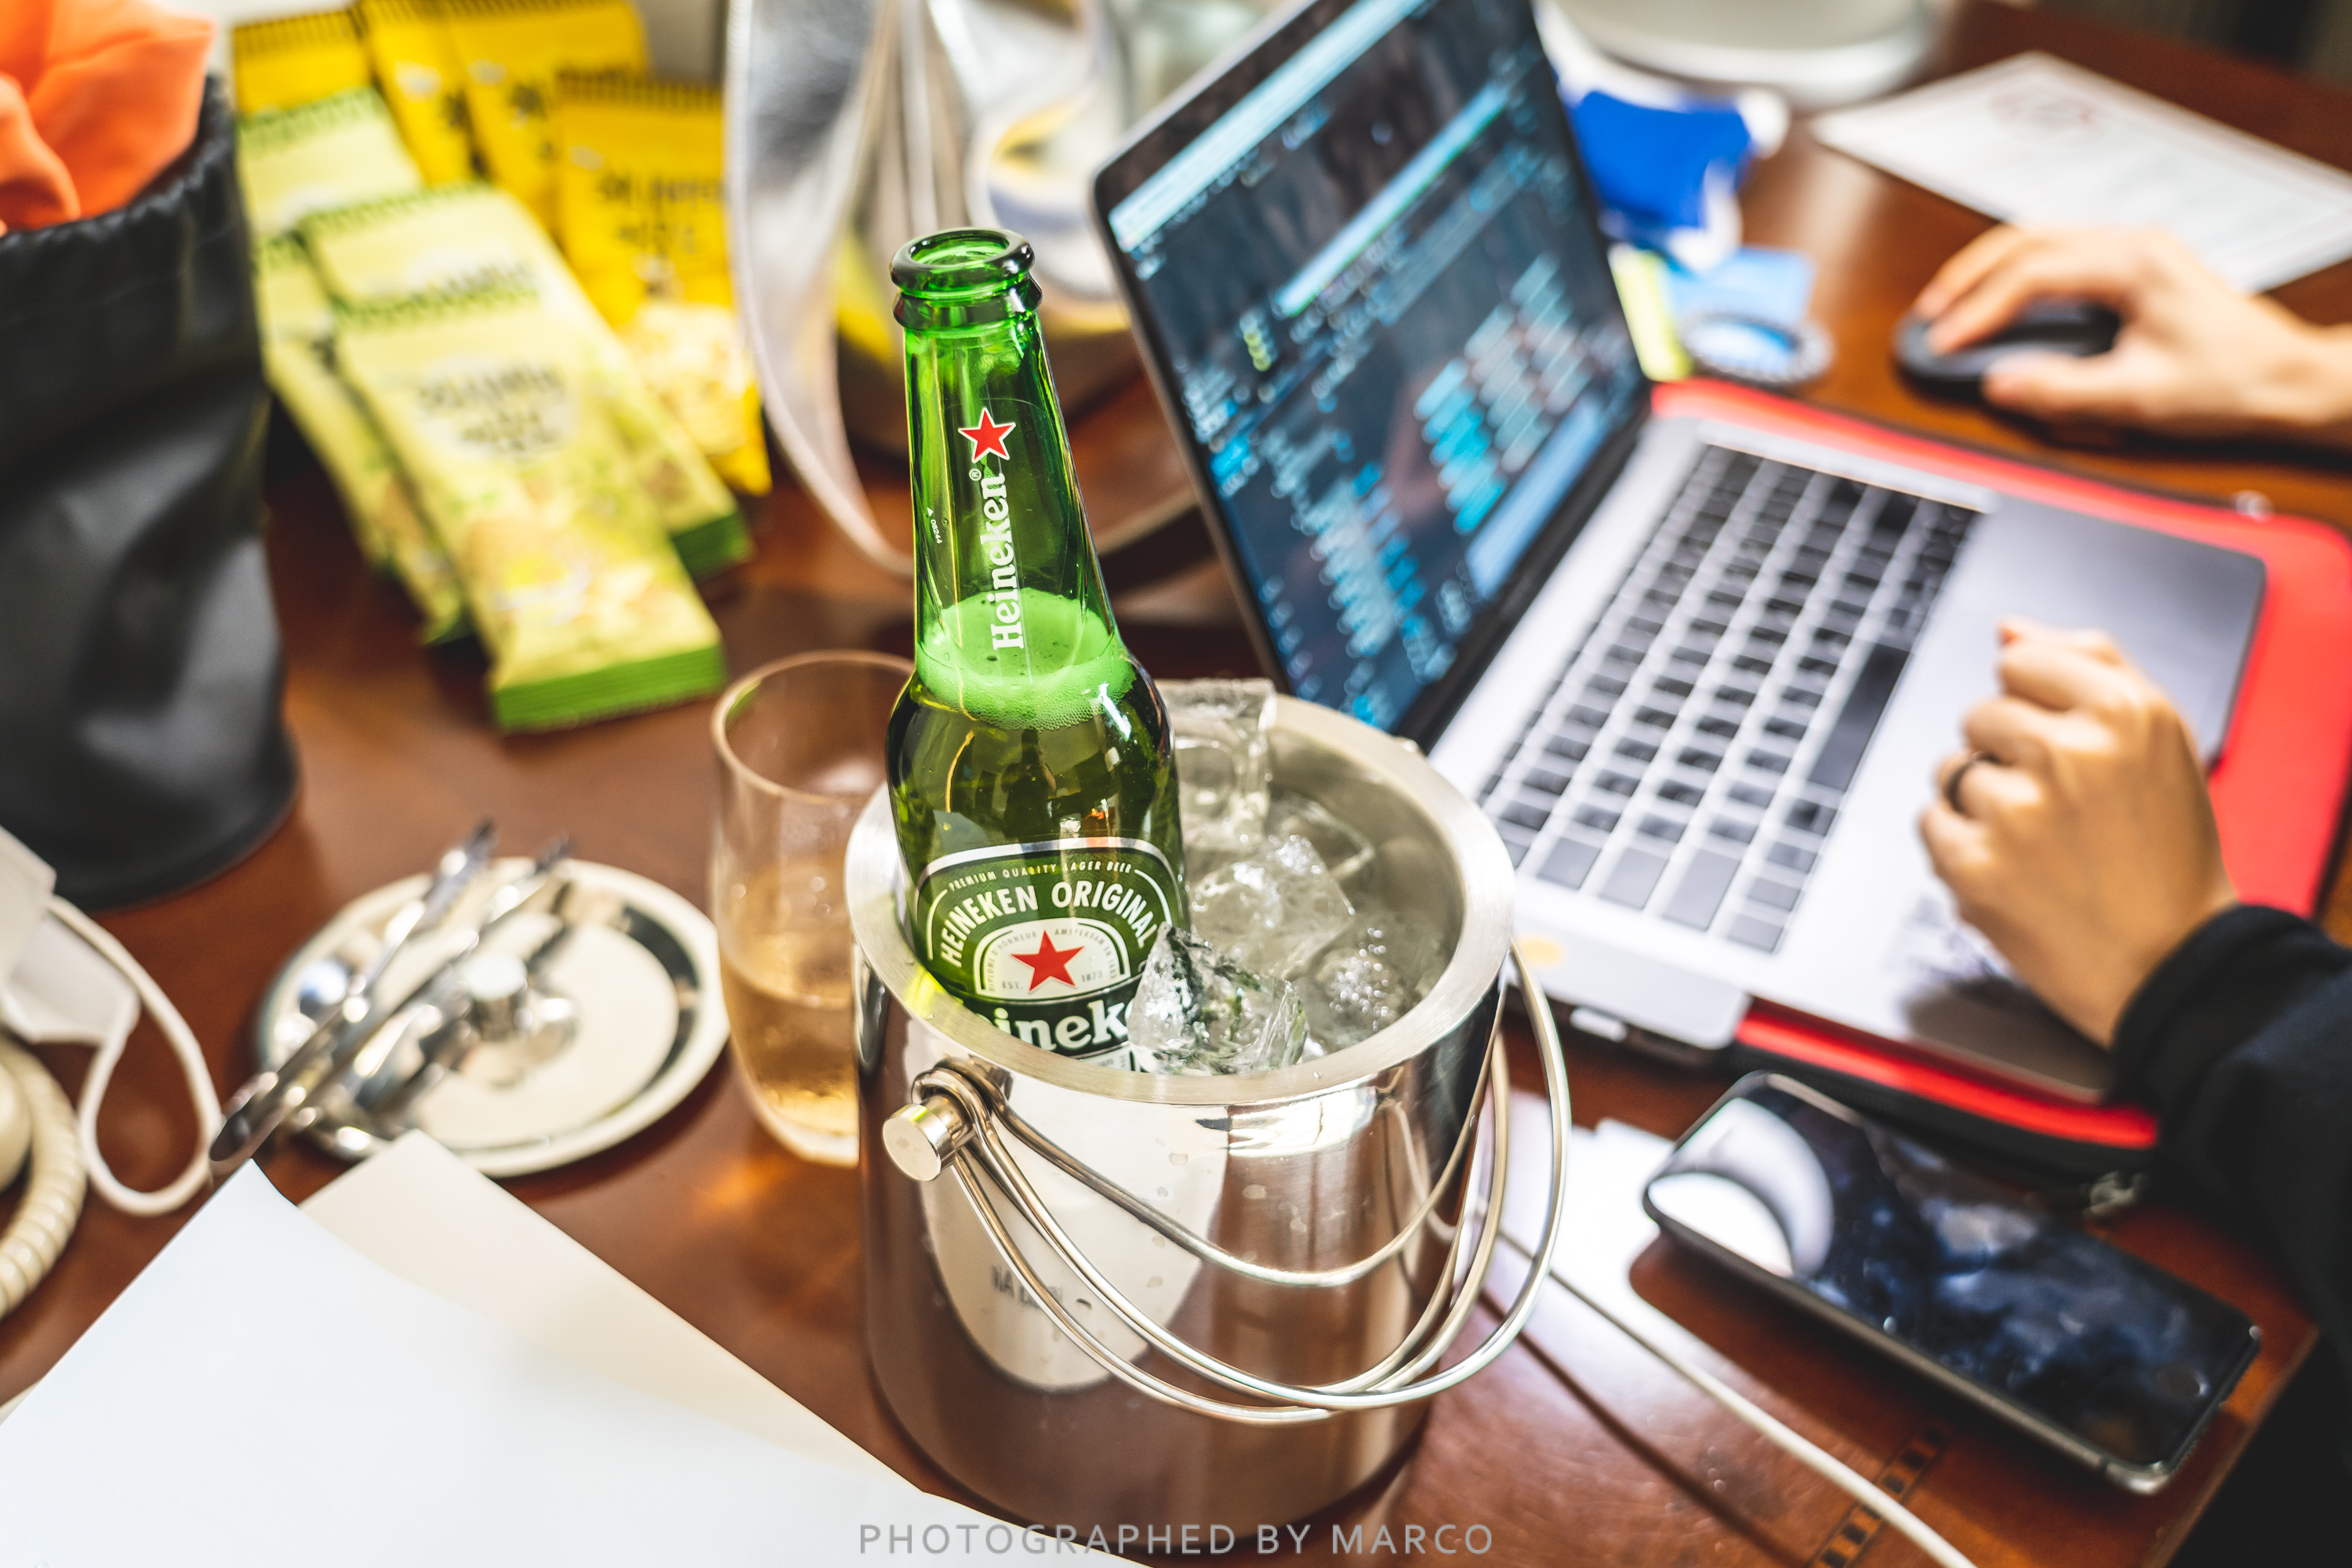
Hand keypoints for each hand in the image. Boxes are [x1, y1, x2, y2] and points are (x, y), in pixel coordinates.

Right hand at [1913, 226, 2351, 449]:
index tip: (1944, 342)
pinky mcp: (2135, 271)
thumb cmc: (2231, 382)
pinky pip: (2060, 258)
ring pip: (2041, 242)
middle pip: (2027, 239)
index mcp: (2134, 263)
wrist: (2288, 381)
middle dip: (1969, 276)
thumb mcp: (2139, 396)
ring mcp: (2134, 253)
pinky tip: (2001, 304)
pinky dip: (2019, 278)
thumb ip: (2062, 391)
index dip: (1978, 310)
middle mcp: (2133, 245)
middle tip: (1930, 314)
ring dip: (1990, 272)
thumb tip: (1999, 384)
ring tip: (1953, 307)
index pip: (2032, 274)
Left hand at [1917, 622, 2235, 1045]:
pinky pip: (1930, 821)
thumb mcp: (2160, 738)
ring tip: (2042, 844)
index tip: (2068, 745)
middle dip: (2007, 753)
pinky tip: (2013, 871)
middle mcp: (2070, 752)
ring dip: (1981, 802)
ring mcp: (2017, 810)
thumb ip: (2087, 662)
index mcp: (2124, 710)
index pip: (2020, 661)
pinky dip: (1959, 846)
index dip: (2038, 705)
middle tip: (2063, 807)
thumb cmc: (2165, 850)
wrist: (2172, 964)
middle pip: (1979, 713)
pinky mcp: (1973, 864)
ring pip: (1951, 768)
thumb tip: (2006, 628)